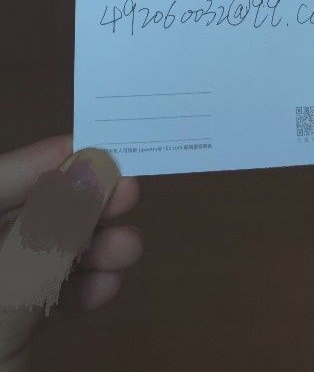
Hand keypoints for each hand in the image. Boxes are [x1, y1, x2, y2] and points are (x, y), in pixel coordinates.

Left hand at [0, 135, 140, 370]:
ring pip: (35, 260)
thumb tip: (95, 167)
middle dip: (76, 207)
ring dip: (86, 252)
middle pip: (19, 218)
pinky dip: (73, 294)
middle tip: (130, 195)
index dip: (40, 162)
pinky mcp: (0, 335)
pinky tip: (107, 292)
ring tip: (130, 251)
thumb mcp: (4, 294)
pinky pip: (36, 301)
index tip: (98, 146)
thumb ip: (48, 229)